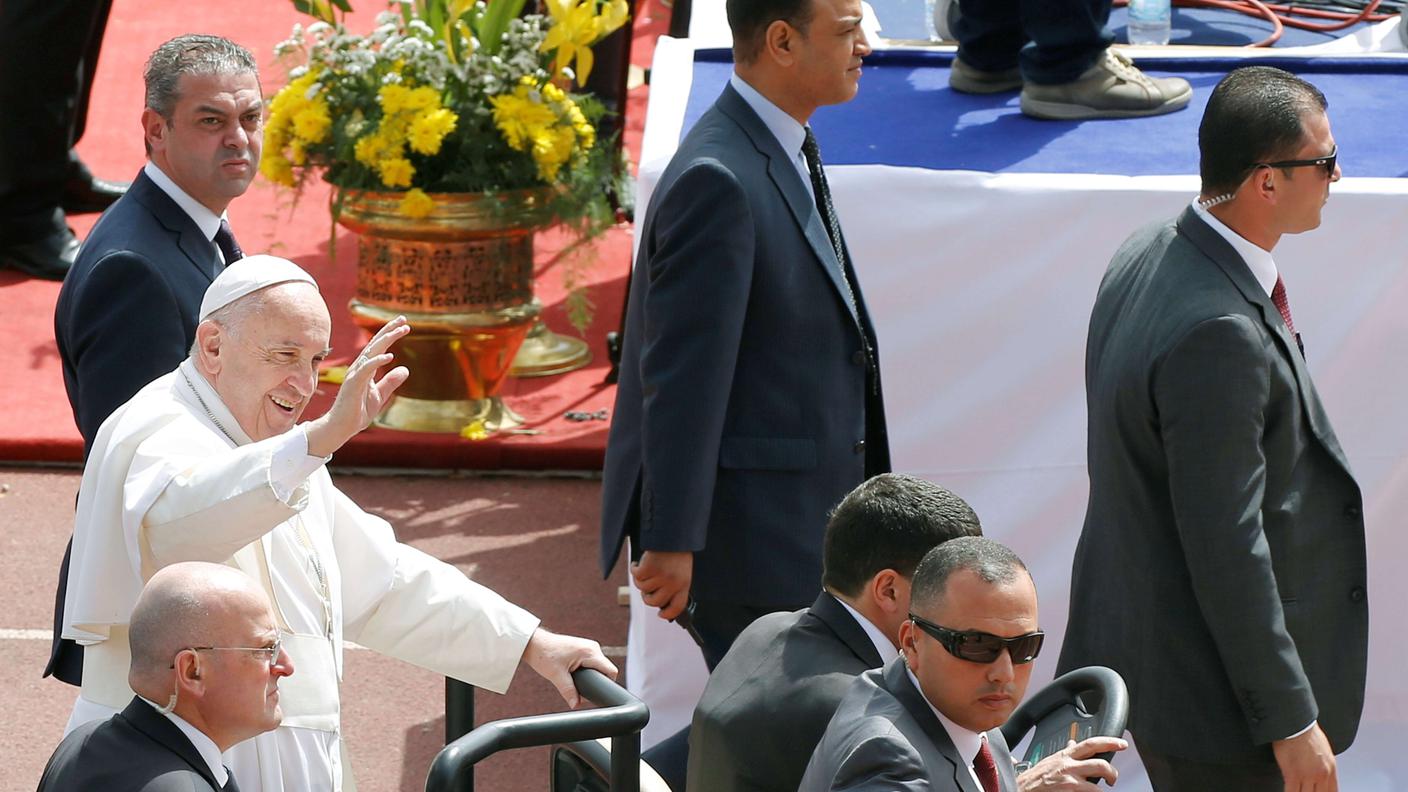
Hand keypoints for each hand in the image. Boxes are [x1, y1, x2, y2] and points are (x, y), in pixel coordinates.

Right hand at [306, 316, 409, 456]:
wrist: (342, 427)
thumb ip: (390, 382)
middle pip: (375, 344)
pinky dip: (377, 361)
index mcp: (365, 369)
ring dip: (386, 340)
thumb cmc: (358, 411)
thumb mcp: (380, 395)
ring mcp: (355, 374)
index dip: (389, 334)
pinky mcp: (353, 384)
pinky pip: (366, 369)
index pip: (378, 347)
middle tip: (403, 319)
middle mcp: (359, 367)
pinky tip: (390, 356)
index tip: (404, 324)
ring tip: (400, 330)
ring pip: (371, 352)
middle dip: (389, 330)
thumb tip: (405, 369)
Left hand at [522, 628, 617, 708]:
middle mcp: (592, 647)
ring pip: (598, 668)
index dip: (606, 685)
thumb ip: (568, 691)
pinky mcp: (583, 649)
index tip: (595, 694)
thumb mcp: (556, 676)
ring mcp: (588, 647)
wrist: (534, 643)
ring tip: (574, 682)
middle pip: (604, 671)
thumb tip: (576, 705)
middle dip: (595, 683)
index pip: (610, 671)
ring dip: (589, 677)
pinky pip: (591, 663)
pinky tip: (574, 676)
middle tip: (579, 691)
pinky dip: (585, 672)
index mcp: (590, 652)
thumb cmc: (544, 655)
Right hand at [632, 550, 691, 620]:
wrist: (672, 532)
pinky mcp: (649, 568)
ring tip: (645, 569)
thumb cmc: (676, 551)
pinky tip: (637, 563)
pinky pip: (636, 576)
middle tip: (646, 590)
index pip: (677, 607)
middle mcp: (673, 583)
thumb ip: (674, 585)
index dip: (668, 614)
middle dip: (647, 597)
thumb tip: (660, 601)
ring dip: (640, 579)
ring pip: (642, 588)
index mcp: (684, 584)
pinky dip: (634, 569)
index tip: (660, 615)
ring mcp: (660, 576)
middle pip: (654, 602)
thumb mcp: (681, 570)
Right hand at [1017, 737, 1123, 790]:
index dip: (1109, 741)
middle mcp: (1069, 765)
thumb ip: (1065, 752)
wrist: (1020, 789)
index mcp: (1065, 755)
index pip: (1091, 743)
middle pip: (1100, 764)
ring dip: (1103, 789)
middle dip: (1112, 772)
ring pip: (1098, 784)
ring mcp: (1069, 780)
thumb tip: (1072, 743)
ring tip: (1103, 791)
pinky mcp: (1069, 791)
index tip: (1122, 743)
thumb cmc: (1034, 777)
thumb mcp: (1050, 760)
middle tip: (1113, 778)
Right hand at [1273, 722, 1336, 791]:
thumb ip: (1324, 765)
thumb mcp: (1325, 751)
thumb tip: (1319, 773)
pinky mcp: (1292, 774)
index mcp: (1330, 769)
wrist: (1297, 725)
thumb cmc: (1308, 733)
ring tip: (1296, 791)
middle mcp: (1321, 775)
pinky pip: (1291, 791)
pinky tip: (1287, 790)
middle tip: (1305, 791)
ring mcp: (1307, 776)